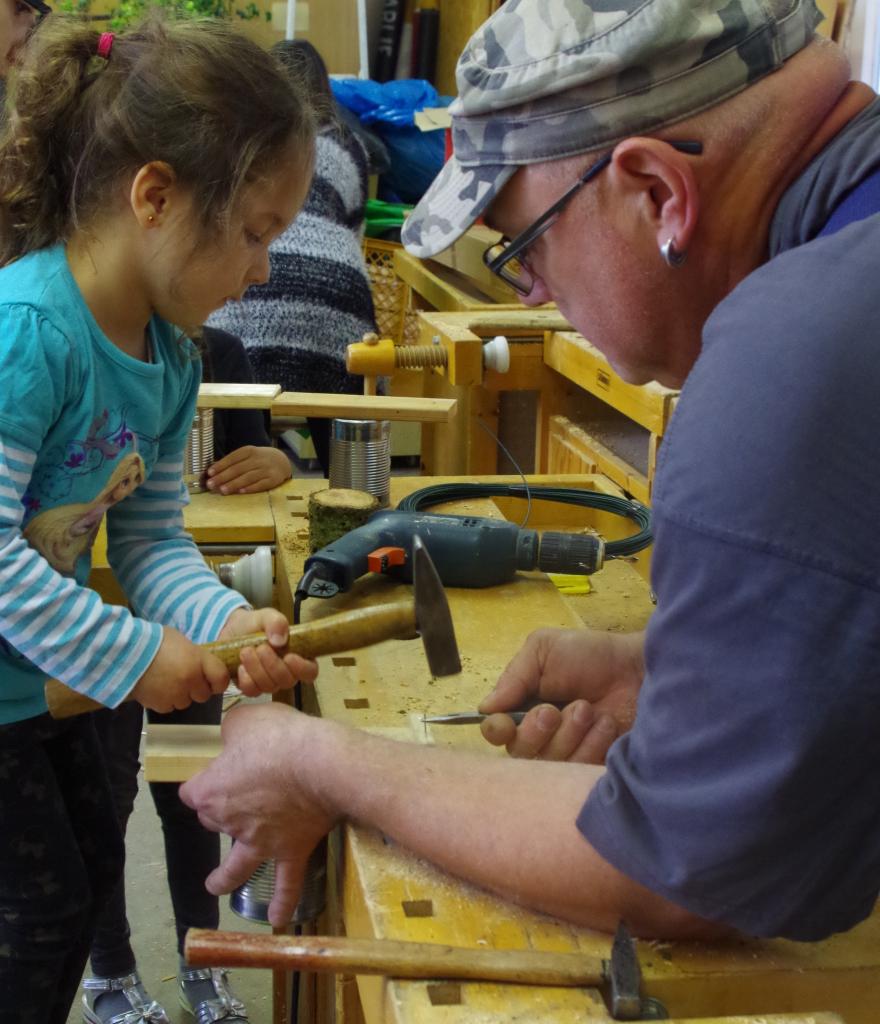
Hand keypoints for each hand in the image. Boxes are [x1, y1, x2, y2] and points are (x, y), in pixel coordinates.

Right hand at [130, 626, 228, 711]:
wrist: (125, 652)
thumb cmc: (155, 641)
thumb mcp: (182, 642)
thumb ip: (196, 656)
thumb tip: (202, 667)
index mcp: (198, 661)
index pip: (221, 679)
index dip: (218, 681)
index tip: (213, 680)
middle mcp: (190, 680)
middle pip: (203, 695)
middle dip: (196, 689)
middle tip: (185, 678)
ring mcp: (175, 695)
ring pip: (186, 703)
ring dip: (180, 695)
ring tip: (166, 681)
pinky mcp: (160, 705)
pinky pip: (169, 707)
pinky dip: (165, 700)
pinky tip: (156, 688)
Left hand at [179, 702, 336, 926]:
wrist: (320, 764)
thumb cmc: (280, 737)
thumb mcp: (245, 719)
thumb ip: (232, 730)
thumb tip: (233, 736)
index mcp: (211, 790)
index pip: (191, 791)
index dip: (201, 780)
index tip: (213, 771)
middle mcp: (228, 822)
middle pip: (212, 820)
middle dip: (219, 811)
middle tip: (239, 794)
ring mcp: (259, 841)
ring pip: (235, 866)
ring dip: (223, 878)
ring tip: (216, 885)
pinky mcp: (291, 850)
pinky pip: (286, 882)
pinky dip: (283, 902)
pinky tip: (279, 918)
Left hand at [205, 445, 290, 493]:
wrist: (282, 461)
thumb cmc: (258, 460)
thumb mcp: (247, 456)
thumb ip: (233, 462)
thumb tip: (213, 471)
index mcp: (249, 451)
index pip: (232, 458)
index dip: (220, 465)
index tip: (209, 473)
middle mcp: (257, 459)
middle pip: (238, 468)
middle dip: (223, 477)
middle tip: (211, 484)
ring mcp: (266, 469)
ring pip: (248, 477)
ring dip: (234, 484)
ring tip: (222, 490)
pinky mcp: (273, 479)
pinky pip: (261, 484)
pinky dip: (250, 488)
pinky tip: (241, 492)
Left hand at [219, 607, 317, 696]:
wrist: (232, 630)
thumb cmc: (256, 624)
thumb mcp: (267, 616)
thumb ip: (276, 622)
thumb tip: (280, 640)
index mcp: (298, 656)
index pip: (310, 671)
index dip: (302, 668)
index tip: (289, 656)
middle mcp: (286, 673)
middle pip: (288, 681)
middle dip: (273, 665)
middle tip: (261, 648)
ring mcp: (269, 682)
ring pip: (270, 687)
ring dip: (257, 669)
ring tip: (246, 651)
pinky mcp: (252, 687)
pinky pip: (252, 691)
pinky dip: (246, 679)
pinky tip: (240, 666)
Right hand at [478, 628, 644, 763]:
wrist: (639, 669)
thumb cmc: (590, 656)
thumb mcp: (544, 650)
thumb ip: (514, 676)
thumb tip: (485, 708)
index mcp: (523, 706)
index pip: (496, 732)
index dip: (497, 731)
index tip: (506, 722)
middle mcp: (540, 735)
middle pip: (518, 753)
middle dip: (535, 731)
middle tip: (556, 710)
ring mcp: (568, 754)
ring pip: (548, 764)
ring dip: (568, 734)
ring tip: (588, 709)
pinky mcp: (593, 768)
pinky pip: (578, 772)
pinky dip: (591, 745)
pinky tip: (605, 726)